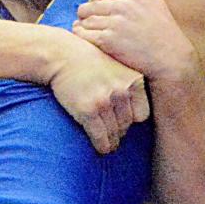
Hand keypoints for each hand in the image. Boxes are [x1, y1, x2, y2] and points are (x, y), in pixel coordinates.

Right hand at [49, 36, 150, 153]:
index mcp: (134, 81)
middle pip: (127, 125)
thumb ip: (130, 85)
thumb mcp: (119, 66)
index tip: (124, 122)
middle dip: (120, 132)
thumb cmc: (90, 61)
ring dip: (112, 142)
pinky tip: (102, 149)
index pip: (142, 114)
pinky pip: (100, 137)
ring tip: (109, 145)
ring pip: (114, 133)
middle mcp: (122, 91)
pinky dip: (102, 146)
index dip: (132, 120)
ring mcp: (104, 101)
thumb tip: (139, 115)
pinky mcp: (88, 110)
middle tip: (114, 136)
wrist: (62, 54)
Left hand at [72, 0, 198, 81]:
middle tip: (85, 20)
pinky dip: (82, 36)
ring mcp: (115, 22)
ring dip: (83, 25)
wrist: (171, 58)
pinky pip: (85, 35)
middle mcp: (123, 4)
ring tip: (85, 30)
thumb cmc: (165, 33)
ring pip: (86, 20)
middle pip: (92, 5)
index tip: (94, 6)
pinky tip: (84, 38)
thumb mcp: (156, 2)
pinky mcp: (108, 40)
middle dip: (86, 13)